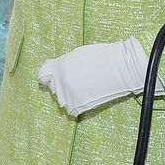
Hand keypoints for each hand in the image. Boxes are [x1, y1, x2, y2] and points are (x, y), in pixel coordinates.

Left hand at [38, 37, 160, 116]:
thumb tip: (55, 67)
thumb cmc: (103, 58)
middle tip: (77, 82)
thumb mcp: (78, 55)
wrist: (122, 68)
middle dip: (61, 85)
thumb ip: (64, 63)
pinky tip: (85, 99)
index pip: (42, 75)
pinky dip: (76, 106)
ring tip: (83, 89)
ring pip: (61, 99)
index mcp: (59, 66)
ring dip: (68, 96)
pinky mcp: (77, 105)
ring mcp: (68, 94)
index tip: (53, 77)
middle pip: (52, 87)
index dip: (48, 76)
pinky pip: (70, 110)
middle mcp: (60, 81)